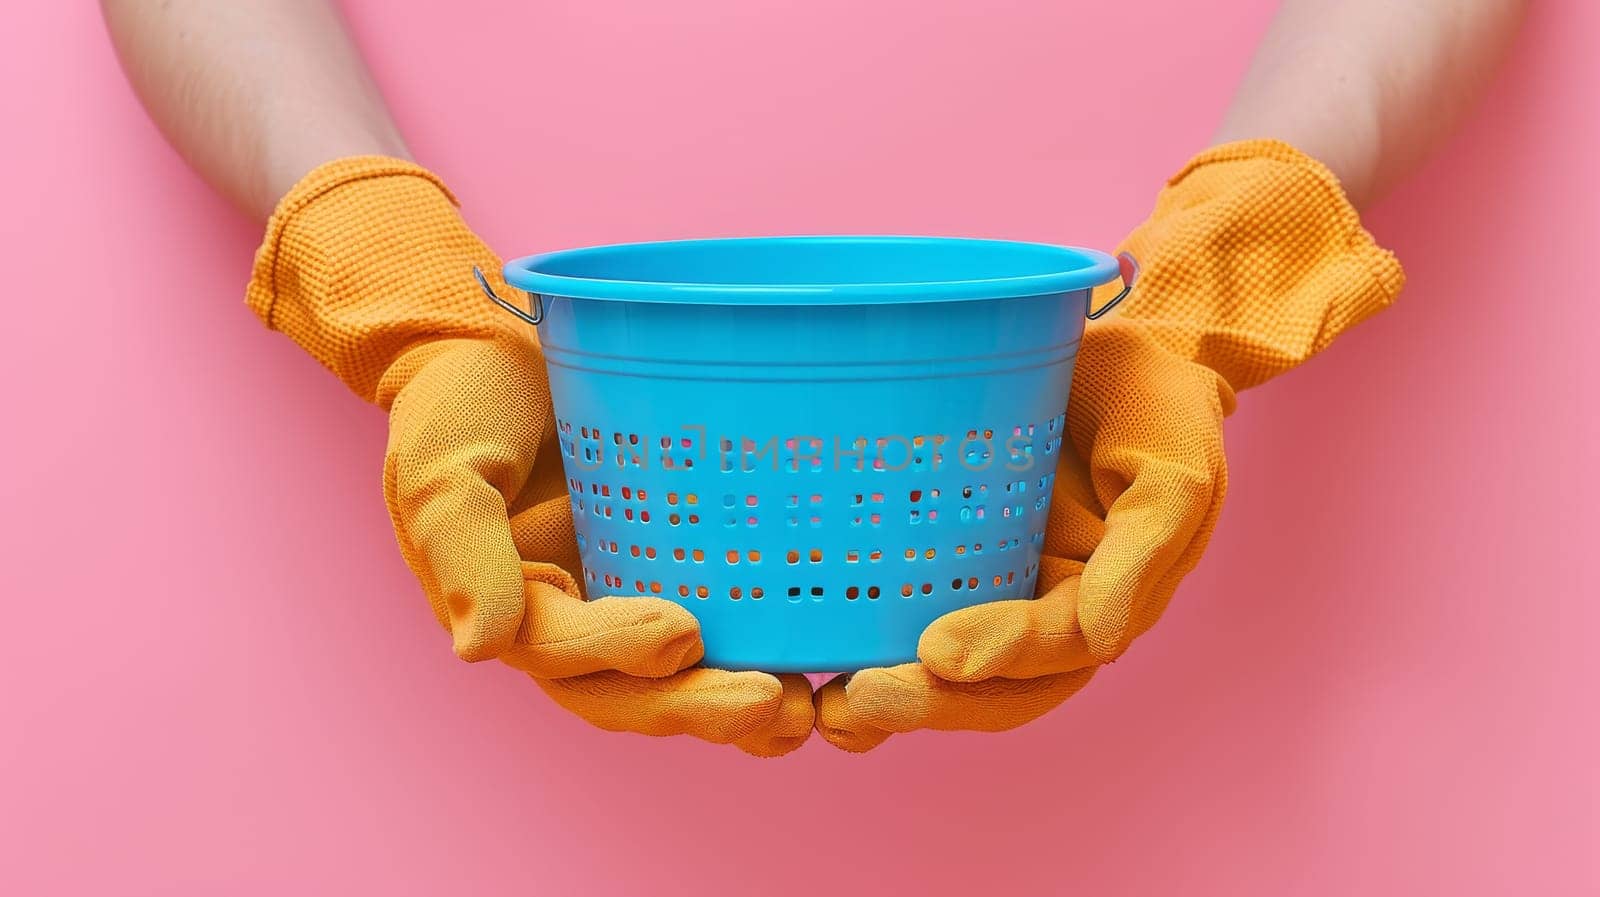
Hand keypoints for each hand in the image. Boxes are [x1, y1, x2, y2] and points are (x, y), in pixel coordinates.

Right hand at [385, 337, 813, 755]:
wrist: (502, 351)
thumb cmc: (462, 405)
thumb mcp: (441, 466)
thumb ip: (460, 546)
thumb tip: (477, 649)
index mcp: (516, 613)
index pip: (566, 656)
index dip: (621, 654)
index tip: (682, 634)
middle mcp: (580, 625)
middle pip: (637, 694)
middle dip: (701, 707)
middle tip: (772, 703)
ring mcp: (636, 599)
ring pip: (690, 678)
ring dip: (746, 704)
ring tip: (808, 707)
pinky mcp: (687, 567)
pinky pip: (730, 620)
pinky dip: (775, 645)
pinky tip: (833, 651)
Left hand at [815, 322, 1228, 750]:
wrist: (1118, 349)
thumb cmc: (1157, 410)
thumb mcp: (1174, 476)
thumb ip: (1139, 557)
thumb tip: (1102, 643)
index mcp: (1097, 610)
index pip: (1048, 657)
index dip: (998, 661)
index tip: (937, 653)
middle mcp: (1034, 612)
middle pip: (982, 684)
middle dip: (923, 702)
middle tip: (855, 701)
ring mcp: (982, 584)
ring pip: (932, 662)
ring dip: (883, 693)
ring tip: (823, 705)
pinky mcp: (938, 546)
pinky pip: (895, 595)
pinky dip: (854, 626)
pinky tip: (804, 639)